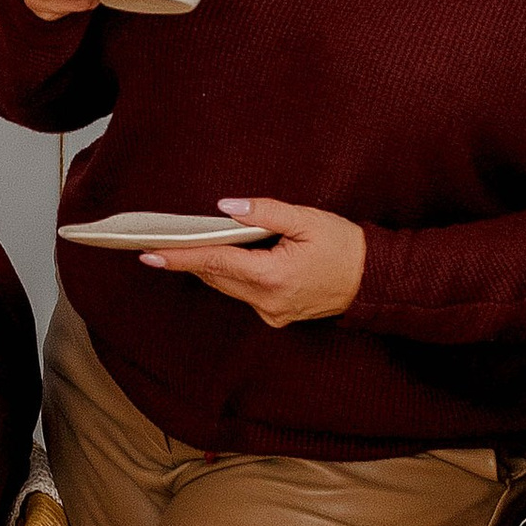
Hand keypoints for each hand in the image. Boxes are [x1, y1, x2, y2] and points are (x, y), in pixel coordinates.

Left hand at [140, 196, 366, 329]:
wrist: (374, 281)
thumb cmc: (344, 246)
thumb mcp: (307, 219)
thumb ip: (264, 212)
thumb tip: (225, 209)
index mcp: (273, 277)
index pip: (215, 263)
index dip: (181, 256)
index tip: (150, 253)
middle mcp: (268, 301)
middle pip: (216, 277)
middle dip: (188, 259)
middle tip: (157, 243)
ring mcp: (272, 313)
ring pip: (227, 287)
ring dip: (208, 267)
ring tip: (182, 247)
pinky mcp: (276, 316)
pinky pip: (243, 294)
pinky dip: (230, 276)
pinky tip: (222, 259)